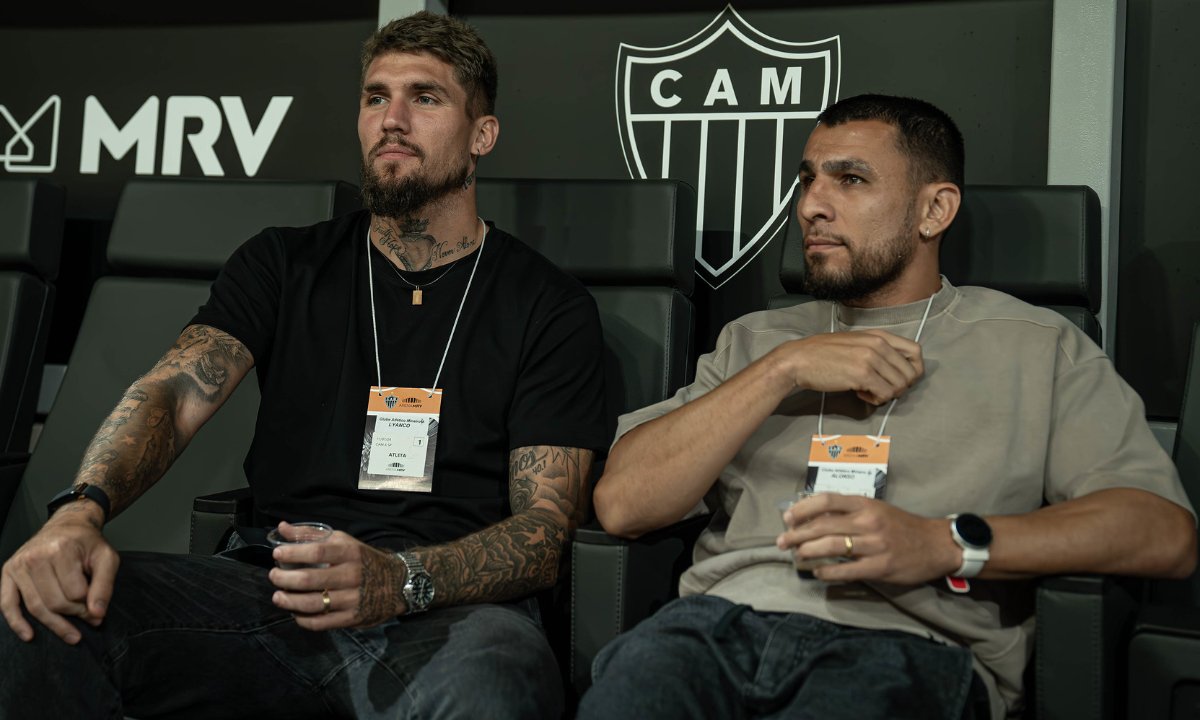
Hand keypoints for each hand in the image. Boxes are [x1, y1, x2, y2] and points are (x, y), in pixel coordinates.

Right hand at [0, 508, 119, 643]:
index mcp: (61, 550)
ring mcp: (19, 565)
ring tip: (71, 635)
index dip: (89, 606)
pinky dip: (17, 623)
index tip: (97, 611)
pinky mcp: (8, 572)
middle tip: (88, 619)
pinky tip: (29, 635)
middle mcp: (35, 557)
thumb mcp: (106, 558)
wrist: (67, 526)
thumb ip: (105, 584)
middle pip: (55, 602)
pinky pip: (8, 604)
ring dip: (55, 624)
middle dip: (74, 615)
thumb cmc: (87, 543)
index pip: (75, 593)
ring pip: (36, 607)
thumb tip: (97, 613)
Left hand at [268, 522, 406, 629]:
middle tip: (273, 576)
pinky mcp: (351, 618)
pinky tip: (295, 613)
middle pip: (309, 579)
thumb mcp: (343, 541)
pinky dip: (303, 619)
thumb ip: (311, 534)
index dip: (292, 554)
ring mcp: (352, 599)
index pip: (316, 551)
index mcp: (349, 552)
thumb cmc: (362, 559)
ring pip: (312, 604)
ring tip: (278, 596)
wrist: (396, 583)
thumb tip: (281, 528)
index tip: (277, 554)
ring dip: (289, 601)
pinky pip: (321, 622)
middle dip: (284, 579)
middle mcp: (351, 575)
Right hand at [777, 330, 923, 404]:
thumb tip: (896, 368)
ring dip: (886, 394)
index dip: (913, 369)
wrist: (799, 359)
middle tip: (881, 388)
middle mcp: (878, 344)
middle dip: (900, 386)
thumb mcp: (855, 342)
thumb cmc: (823, 353)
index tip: (900, 378)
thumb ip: (877, 349)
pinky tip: (860, 393)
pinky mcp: (862, 374)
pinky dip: (875, 399)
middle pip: (911, 372)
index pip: (916, 351)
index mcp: (879, 335)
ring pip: (900, 386)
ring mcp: (871, 358)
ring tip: (868, 390)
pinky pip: (885, 394)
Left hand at [777, 493, 956, 584]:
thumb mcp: (876, 510)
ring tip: (796, 557)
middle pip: (823, 526)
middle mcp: (868, 522)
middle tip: (781, 542)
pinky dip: (827, 572)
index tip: (787, 518)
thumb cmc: (902, 526)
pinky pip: (846, 570)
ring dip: (808, 553)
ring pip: (831, 547)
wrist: (936, 544)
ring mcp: (874, 545)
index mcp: (865, 504)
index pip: (826, 500)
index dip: (802, 509)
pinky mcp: (880, 567)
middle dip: (797, 535)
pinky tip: (818, 572)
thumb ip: (850, 512)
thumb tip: (815, 517)